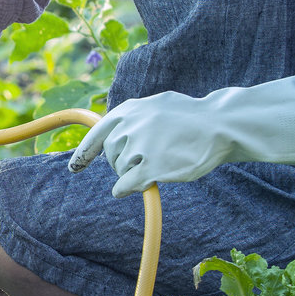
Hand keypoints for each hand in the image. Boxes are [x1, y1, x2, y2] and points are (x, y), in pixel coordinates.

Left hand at [68, 73, 294, 197]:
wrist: (220, 125)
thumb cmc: (192, 118)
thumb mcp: (158, 106)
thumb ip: (135, 117)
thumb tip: (115, 130)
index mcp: (129, 110)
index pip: (97, 134)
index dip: (84, 153)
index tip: (74, 168)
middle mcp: (129, 126)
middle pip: (110, 155)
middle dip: (120, 163)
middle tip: (141, 164)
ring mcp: (139, 147)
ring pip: (120, 171)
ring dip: (130, 174)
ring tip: (157, 166)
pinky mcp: (150, 168)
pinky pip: (125, 185)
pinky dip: (125, 190)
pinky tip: (130, 189)